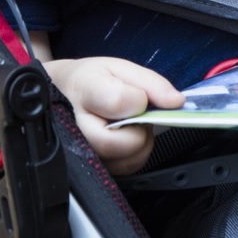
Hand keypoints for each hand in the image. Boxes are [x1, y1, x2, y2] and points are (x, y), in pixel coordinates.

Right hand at [44, 56, 184, 175]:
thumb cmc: (90, 81)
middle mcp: (76, 126)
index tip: (139, 96)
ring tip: (126, 124)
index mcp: (83, 89)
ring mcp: (80, 152)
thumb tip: (176, 102)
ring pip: (128, 159)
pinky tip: (123, 137)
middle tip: (135, 114)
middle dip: (140, 129)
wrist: (62, 95)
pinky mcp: (91, 167)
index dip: (137, 100)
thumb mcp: (119, 68)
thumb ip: (150, 83)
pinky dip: (134, 154)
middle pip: (122, 142)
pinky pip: (126, 168)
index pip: (116, 101)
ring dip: (140, 142)